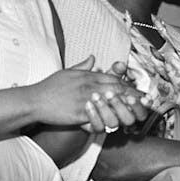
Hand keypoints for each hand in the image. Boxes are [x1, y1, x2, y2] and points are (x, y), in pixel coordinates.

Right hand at [27, 56, 147, 132]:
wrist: (35, 100)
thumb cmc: (50, 87)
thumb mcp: (68, 72)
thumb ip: (83, 66)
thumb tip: (93, 57)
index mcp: (88, 76)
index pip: (113, 78)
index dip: (128, 85)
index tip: (138, 91)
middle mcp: (89, 86)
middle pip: (116, 88)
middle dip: (132, 95)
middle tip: (145, 101)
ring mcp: (85, 99)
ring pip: (111, 102)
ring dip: (125, 106)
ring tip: (137, 111)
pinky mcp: (80, 113)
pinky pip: (99, 115)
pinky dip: (110, 118)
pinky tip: (117, 122)